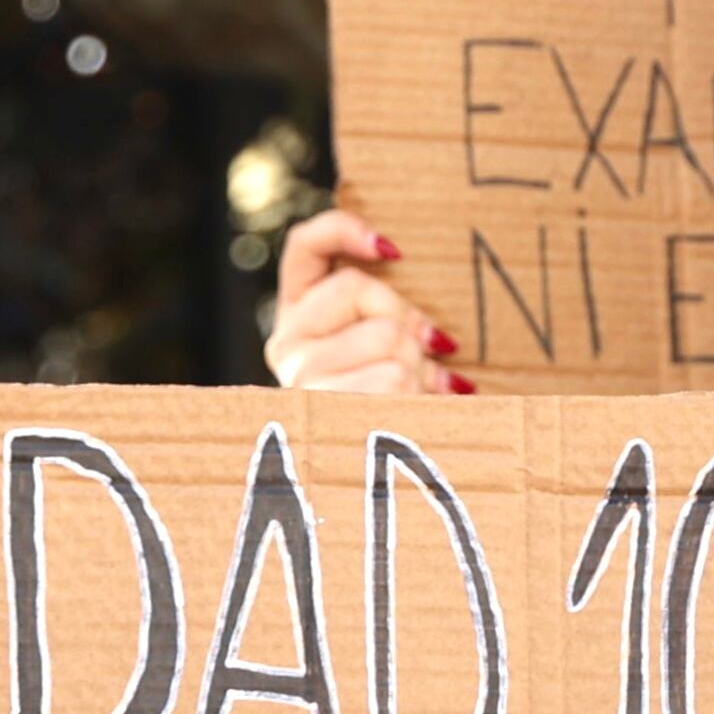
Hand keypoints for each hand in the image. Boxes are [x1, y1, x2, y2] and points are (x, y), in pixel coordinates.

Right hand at [264, 206, 465, 394]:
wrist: (364, 485)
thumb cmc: (391, 407)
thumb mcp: (386, 351)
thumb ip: (386, 312)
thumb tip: (410, 277)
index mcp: (296, 316)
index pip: (306, 246)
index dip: (345, 229)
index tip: (393, 248)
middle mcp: (287, 343)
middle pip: (360, 288)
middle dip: (407, 317)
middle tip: (427, 349)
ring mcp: (302, 376)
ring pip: (387, 336)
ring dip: (421, 365)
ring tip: (419, 390)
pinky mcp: (324, 406)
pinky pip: (396, 378)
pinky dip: (425, 392)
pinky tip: (424, 406)